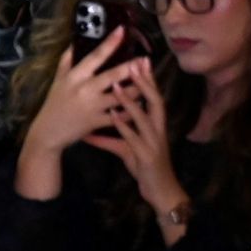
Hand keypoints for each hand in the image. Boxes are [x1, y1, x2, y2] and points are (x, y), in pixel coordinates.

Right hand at [20, 32, 138, 158]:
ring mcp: (93, 106)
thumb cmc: (54, 102)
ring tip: (150, 80)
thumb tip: (76, 42)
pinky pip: (121, 115)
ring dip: (138, 88)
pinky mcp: (99, 122)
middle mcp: (85, 89)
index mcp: (76, 76)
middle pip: (113, 75)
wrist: (49, 131)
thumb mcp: (58, 79)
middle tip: (145, 59)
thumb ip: (67, 60)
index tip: (122, 30)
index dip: (110, 43)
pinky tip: (143, 104)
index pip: (95, 56)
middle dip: (132, 66)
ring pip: (122, 96)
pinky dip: (133, 110)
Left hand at [84, 58, 186, 215]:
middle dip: (145, 82)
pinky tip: (112, 116)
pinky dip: (122, 126)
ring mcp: (153, 143)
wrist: (160, 192)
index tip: (140, 59)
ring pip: (144, 118)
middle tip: (135, 62)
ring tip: (116, 86)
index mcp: (154, 125)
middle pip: (155, 101)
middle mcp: (157, 130)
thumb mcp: (126, 148)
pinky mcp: (146, 156)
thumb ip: (109, 136)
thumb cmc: (144, 165)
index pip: (154, 97)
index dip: (148, 79)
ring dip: (130, 101)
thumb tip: (89, 130)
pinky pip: (132, 139)